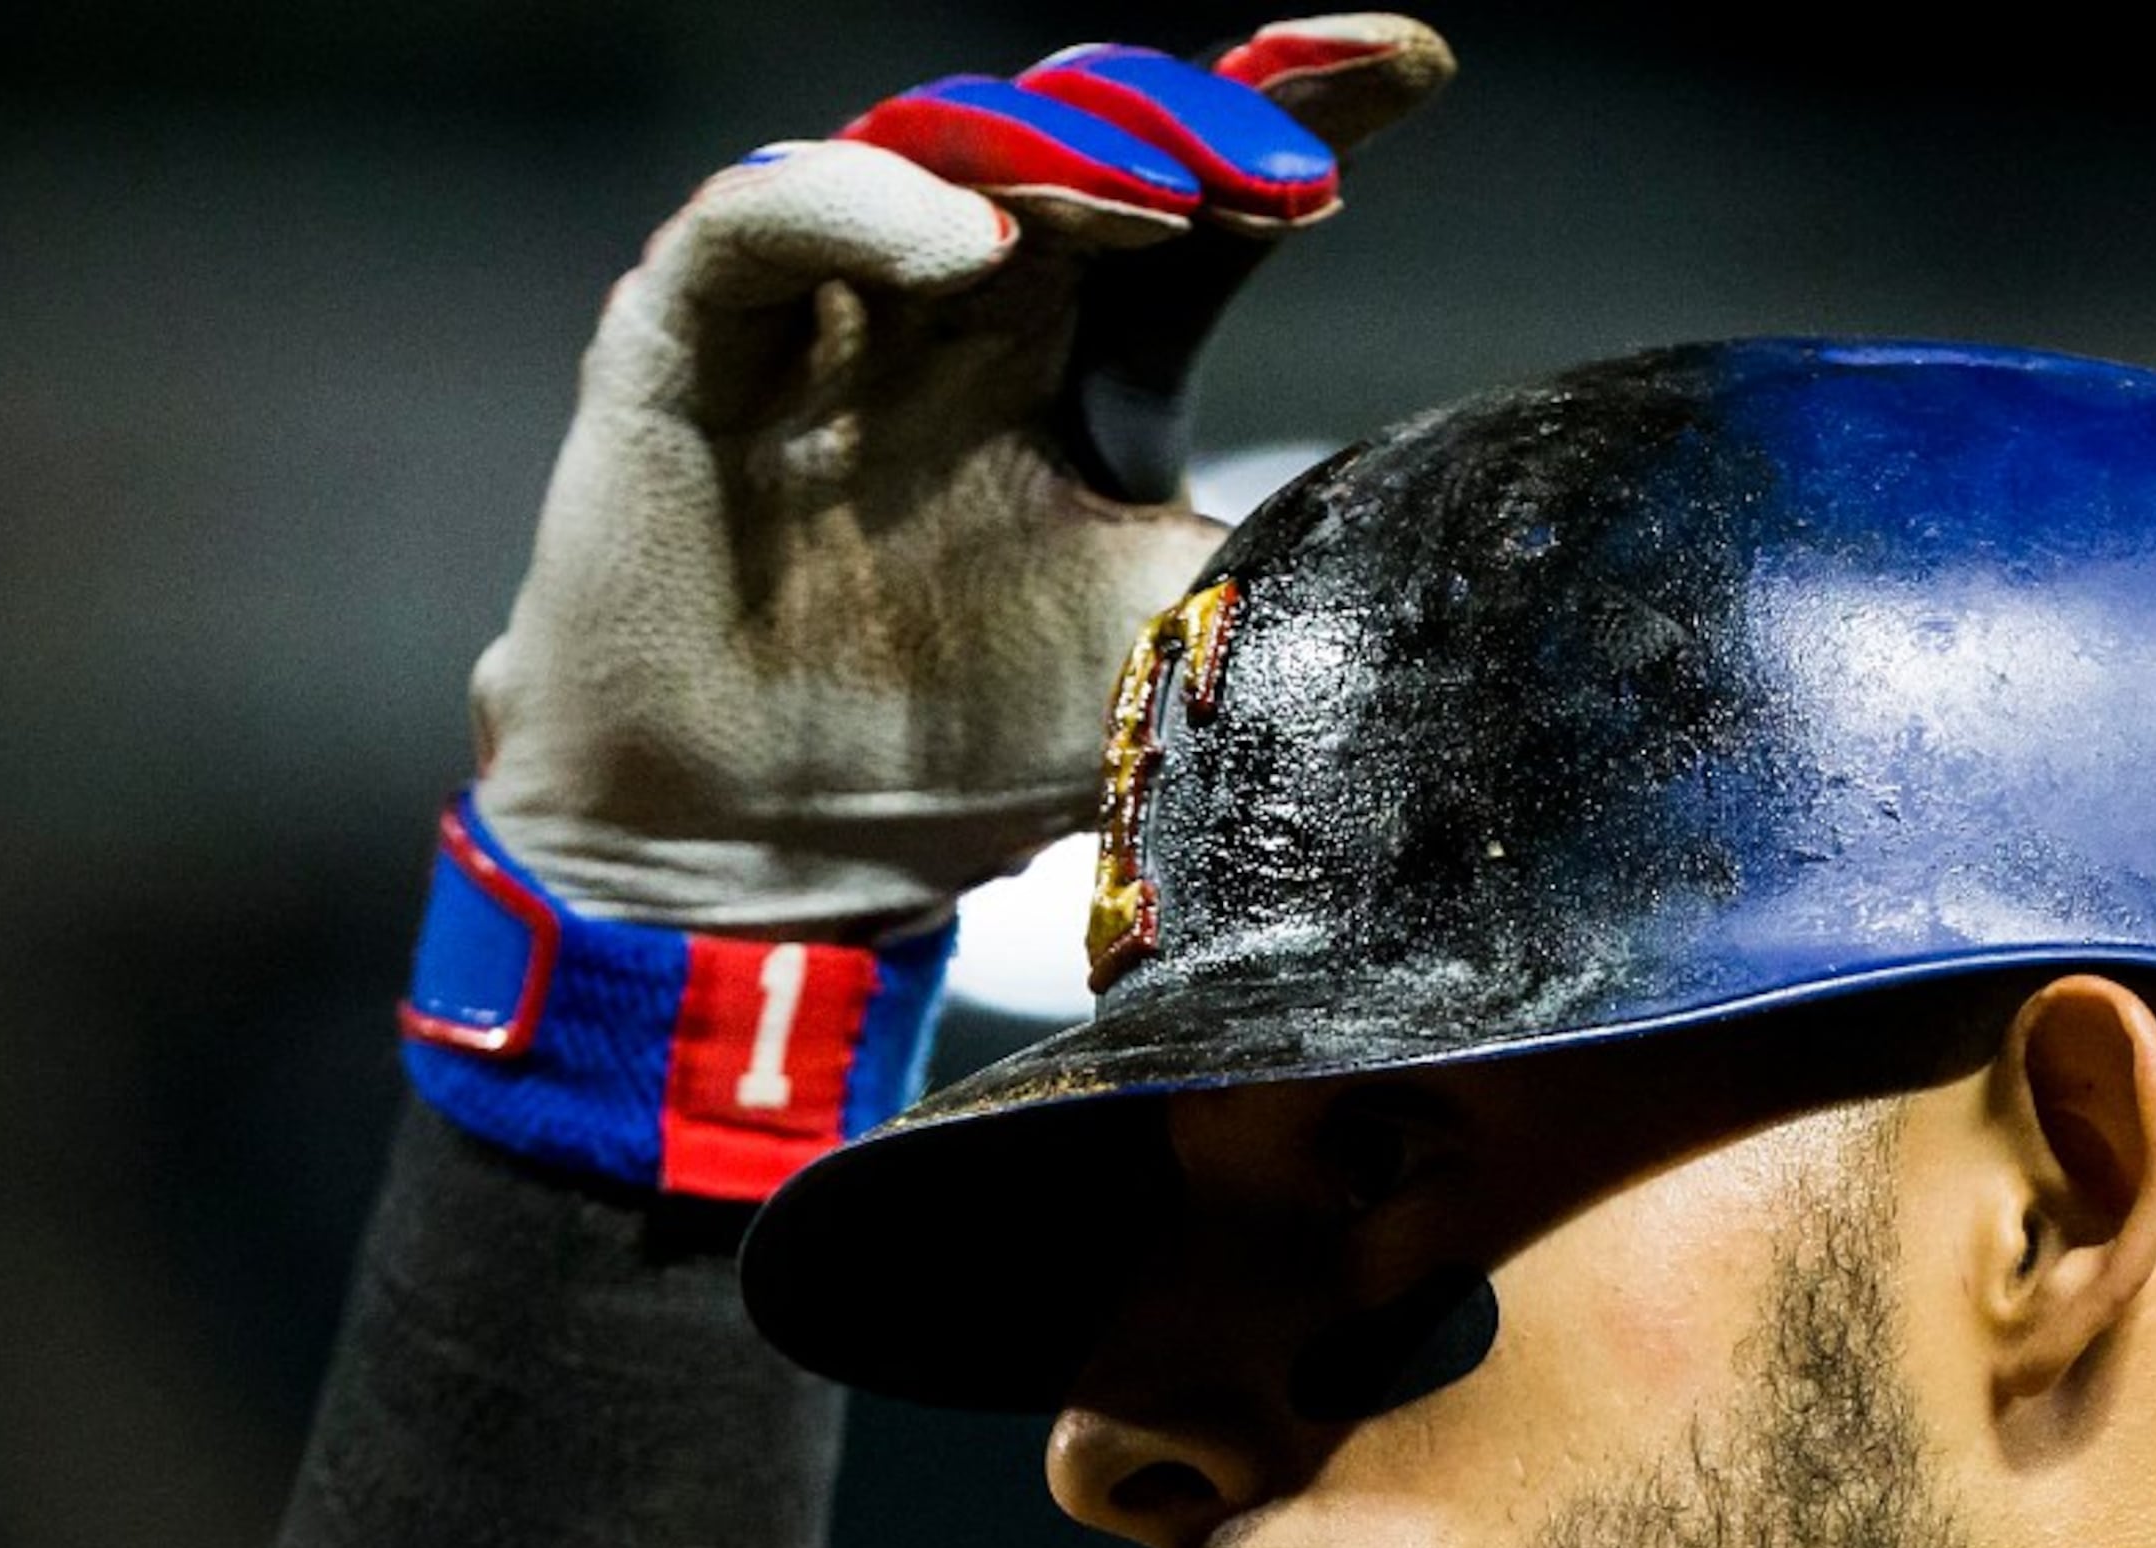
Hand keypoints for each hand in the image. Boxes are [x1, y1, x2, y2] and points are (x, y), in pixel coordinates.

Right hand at [468, 17, 1454, 935]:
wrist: (758, 860)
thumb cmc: (955, 757)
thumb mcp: (1161, 647)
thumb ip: (1280, 556)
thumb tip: (1464, 525)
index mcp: (1076, 358)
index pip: (1197, 202)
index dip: (1294, 110)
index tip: (1410, 64)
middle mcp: (957, 303)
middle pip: (1081, 142)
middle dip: (1192, 124)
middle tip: (1293, 167)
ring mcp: (827, 307)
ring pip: (935, 147)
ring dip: (1053, 151)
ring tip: (1157, 198)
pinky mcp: (692, 332)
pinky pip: (764, 220)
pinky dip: (864, 206)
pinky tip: (970, 247)